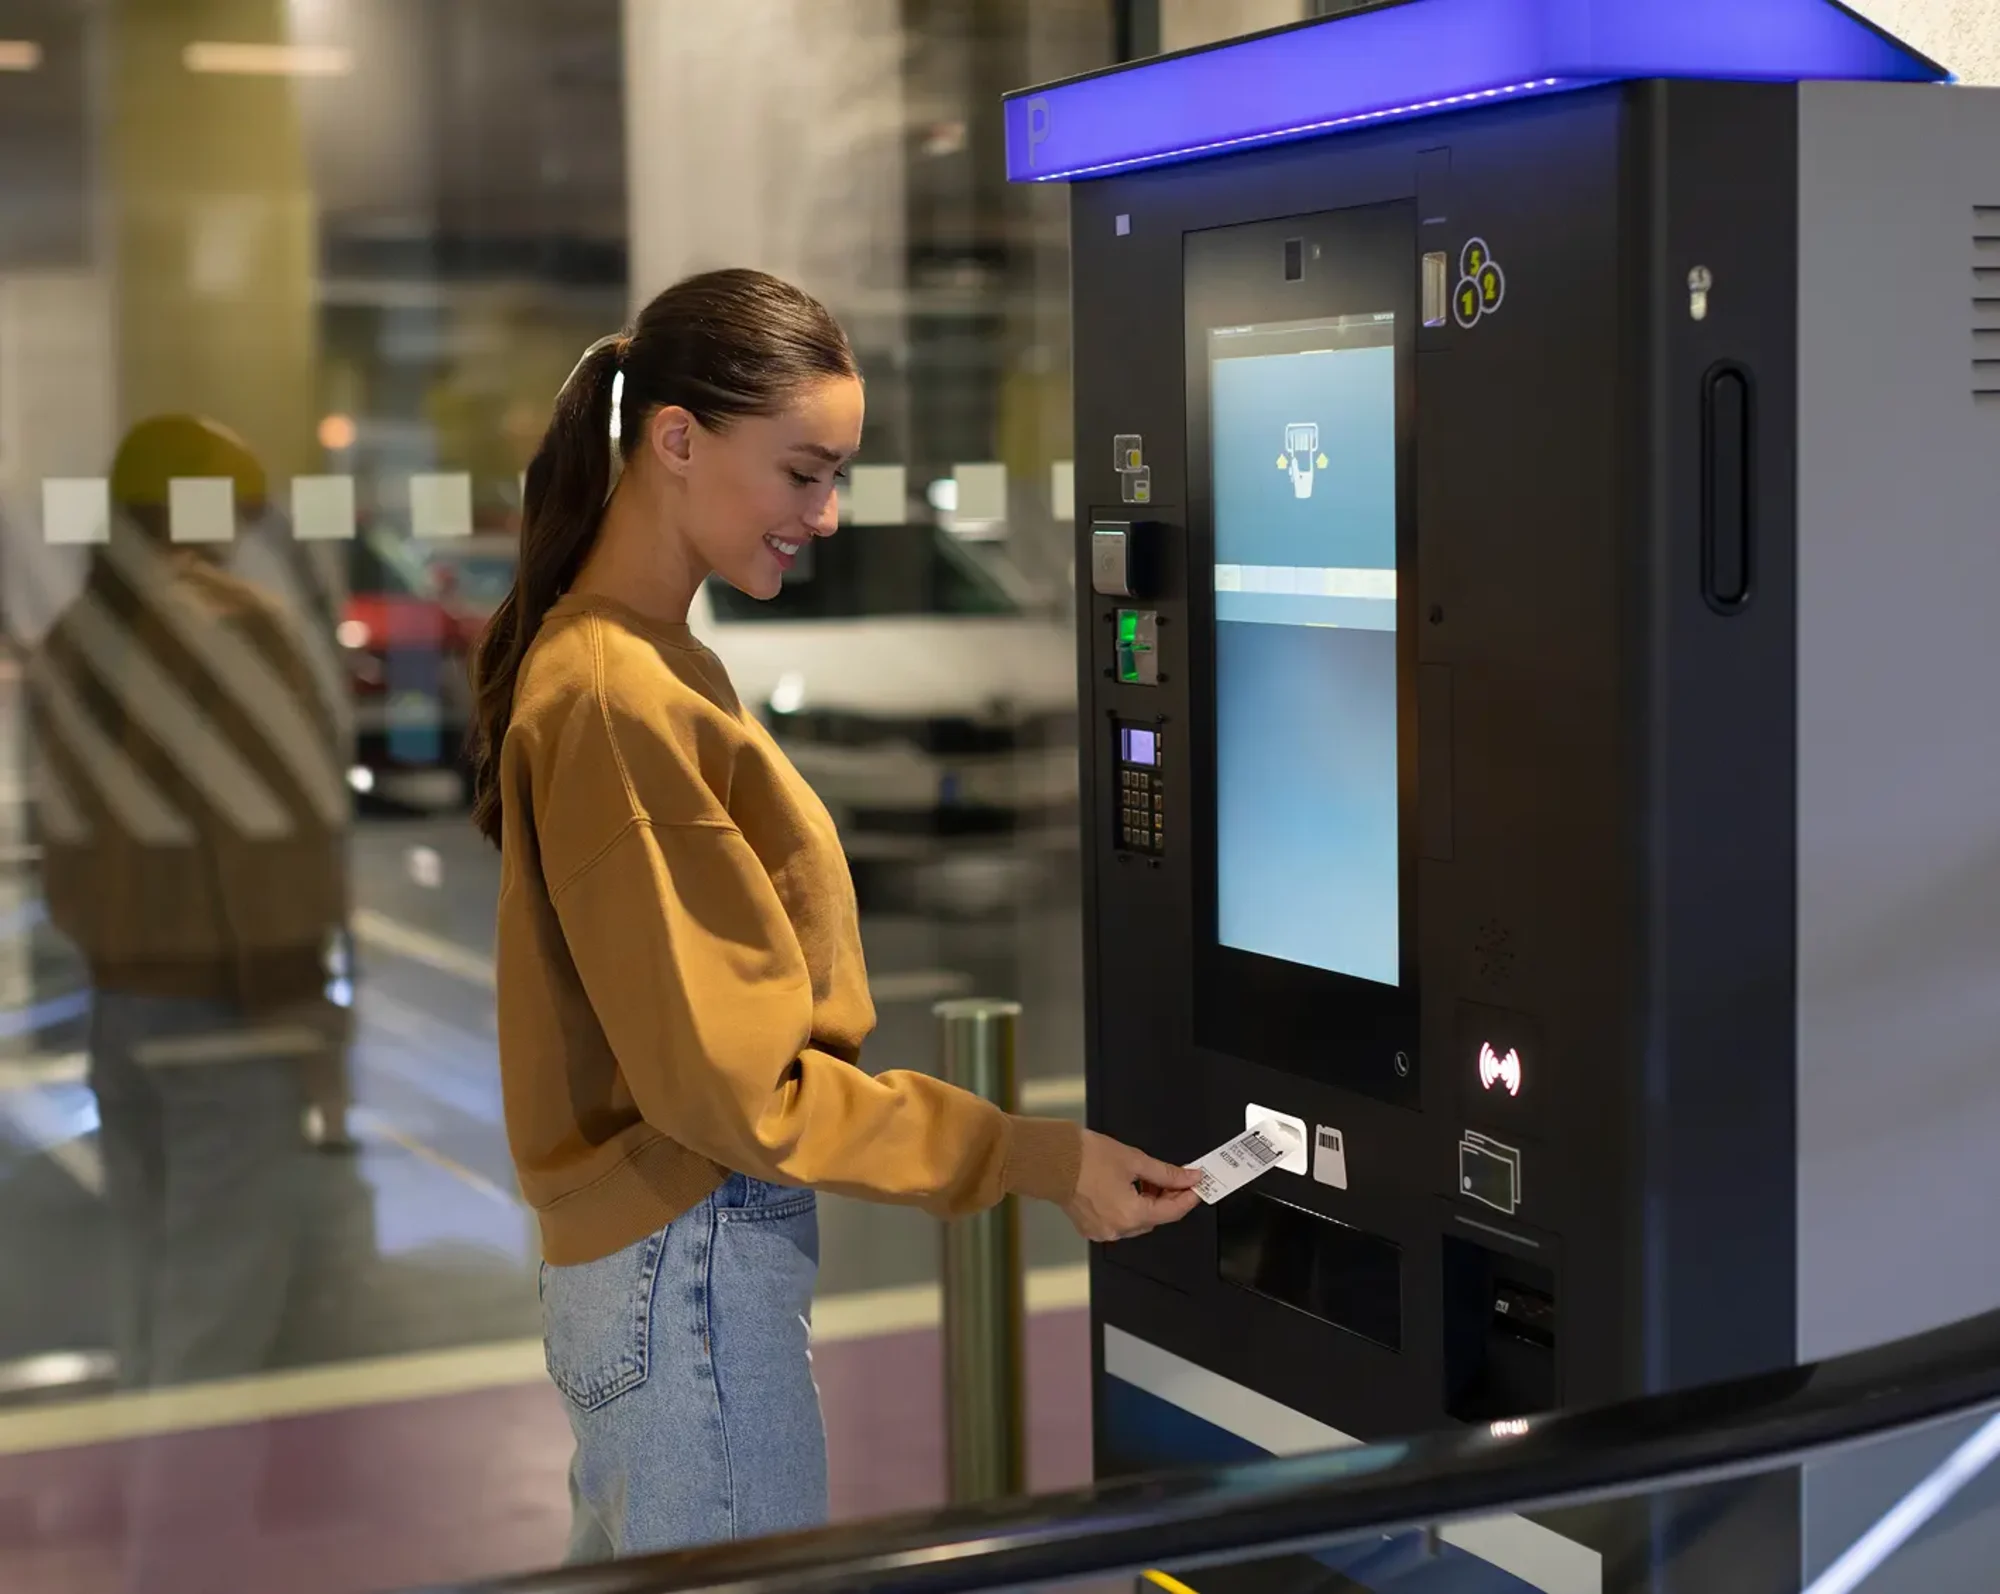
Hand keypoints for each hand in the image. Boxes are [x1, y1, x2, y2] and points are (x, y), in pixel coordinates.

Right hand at [1060, 1130, 1202, 1242]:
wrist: (1053, 1159)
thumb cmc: (1086, 1157)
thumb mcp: (1135, 1160)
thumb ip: (1166, 1173)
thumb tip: (1187, 1177)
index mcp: (1131, 1214)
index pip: (1172, 1212)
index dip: (1188, 1197)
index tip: (1196, 1185)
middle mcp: (1117, 1229)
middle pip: (1155, 1218)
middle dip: (1166, 1198)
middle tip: (1174, 1178)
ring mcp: (1102, 1230)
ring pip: (1137, 1221)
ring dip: (1147, 1202)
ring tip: (1148, 1179)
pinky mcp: (1090, 1227)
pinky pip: (1119, 1221)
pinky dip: (1128, 1207)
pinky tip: (1129, 1188)